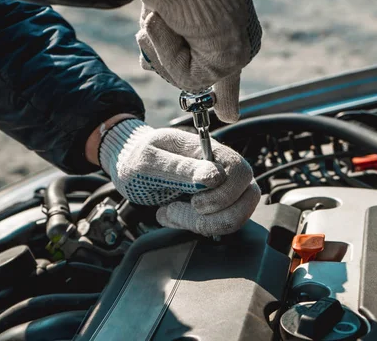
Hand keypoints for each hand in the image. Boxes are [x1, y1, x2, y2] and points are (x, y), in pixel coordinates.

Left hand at [98, 118, 260, 235]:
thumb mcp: (149, 161)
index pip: (240, 171)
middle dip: (217, 215)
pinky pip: (222, 223)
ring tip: (174, 214)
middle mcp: (221, 167)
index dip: (222, 194)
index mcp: (208, 149)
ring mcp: (221, 187)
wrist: (128, 165)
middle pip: (249, 195)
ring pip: (239, 214)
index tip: (193, 201)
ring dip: (206, 224)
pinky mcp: (214, 204)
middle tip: (184, 209)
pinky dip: (198, 227)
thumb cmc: (137, 158)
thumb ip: (181, 168)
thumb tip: (214, 176)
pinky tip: (176, 216)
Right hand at [136, 0, 261, 123]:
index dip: (225, 92)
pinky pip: (184, 77)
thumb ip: (166, 42)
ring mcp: (235, 54)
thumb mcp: (167, 10)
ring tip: (168, 13)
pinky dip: (167, 50)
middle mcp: (235, 41)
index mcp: (226, 24)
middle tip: (158, 19)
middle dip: (163, 54)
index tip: (231, 115)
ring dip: (161, 45)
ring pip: (181, 76)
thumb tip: (148, 66)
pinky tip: (174, 23)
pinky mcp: (227, 64)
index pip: (222, 66)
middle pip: (188, 73)